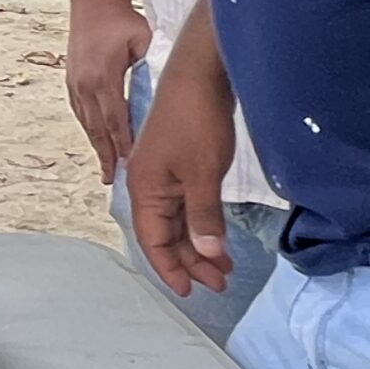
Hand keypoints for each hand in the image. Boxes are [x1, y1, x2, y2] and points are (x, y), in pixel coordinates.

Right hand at [66, 0, 151, 182]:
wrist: (92, 2)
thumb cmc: (122, 19)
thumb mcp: (144, 40)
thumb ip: (153, 65)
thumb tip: (165, 89)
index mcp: (103, 78)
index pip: (116, 120)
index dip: (124, 145)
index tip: (132, 166)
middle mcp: (85, 85)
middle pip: (98, 129)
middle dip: (106, 156)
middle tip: (113, 180)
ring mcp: (76, 84)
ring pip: (87, 123)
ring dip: (97, 147)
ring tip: (106, 169)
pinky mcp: (72, 80)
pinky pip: (82, 112)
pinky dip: (91, 130)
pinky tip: (98, 142)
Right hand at [127, 68, 238, 298]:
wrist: (200, 76)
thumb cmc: (195, 121)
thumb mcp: (202, 174)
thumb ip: (203, 216)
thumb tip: (206, 252)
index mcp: (144, 189)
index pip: (153, 241)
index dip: (171, 269)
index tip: (193, 292)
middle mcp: (148, 186)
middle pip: (165, 235)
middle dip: (191, 261)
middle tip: (220, 282)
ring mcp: (163, 175)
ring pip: (177, 222)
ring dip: (199, 245)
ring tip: (225, 265)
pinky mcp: (179, 166)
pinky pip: (186, 206)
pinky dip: (202, 224)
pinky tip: (219, 234)